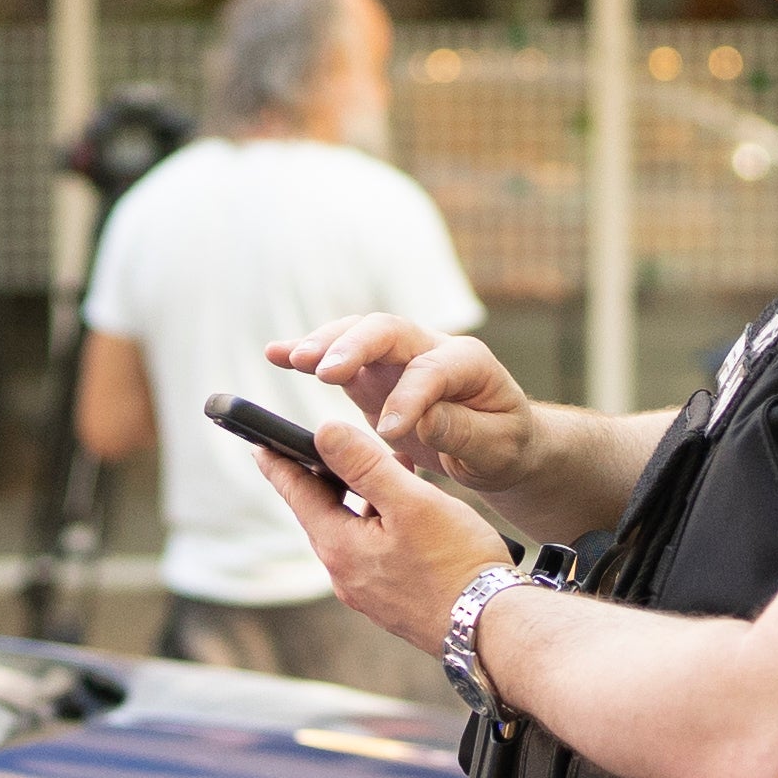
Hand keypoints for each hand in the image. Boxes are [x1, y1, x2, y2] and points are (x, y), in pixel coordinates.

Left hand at [252, 413, 515, 660]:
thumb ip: (365, 465)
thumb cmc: (458, 565)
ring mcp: (368, 592)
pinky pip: (374, 551)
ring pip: (353, 531)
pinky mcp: (392, 601)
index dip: (280, 463)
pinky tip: (409, 510)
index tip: (259, 442)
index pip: (298, 494)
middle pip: (323, 513)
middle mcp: (346, 574)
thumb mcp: (411, 503)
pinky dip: (381, 522)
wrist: (494, 630)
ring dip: (363, 497)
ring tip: (389, 467)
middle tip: (330, 445)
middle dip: (328, 476)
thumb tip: (323, 432)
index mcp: (340, 548)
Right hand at [272, 313, 544, 497]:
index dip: (409, 397)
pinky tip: (275, 353)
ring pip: (357, 334)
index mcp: (468, 362)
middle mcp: (429, 347)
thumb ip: (461, 431)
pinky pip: (338, 355)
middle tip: (325, 372)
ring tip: (293, 358)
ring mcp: (398, 357)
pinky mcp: (373, 373)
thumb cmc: (502, 443)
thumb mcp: (496, 446)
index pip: (431, 370)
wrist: (496, 440)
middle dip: (355, 347)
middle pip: (387, 331)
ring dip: (325, 344)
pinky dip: (308, 352)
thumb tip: (421, 418)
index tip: (389, 430)